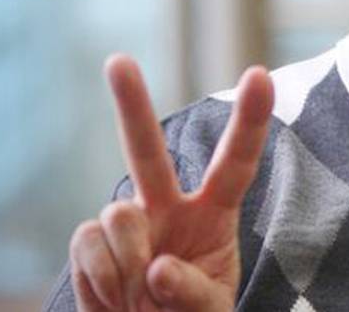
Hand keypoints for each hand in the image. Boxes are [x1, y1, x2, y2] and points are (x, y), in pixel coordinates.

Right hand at [68, 55, 273, 311]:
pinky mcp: (90, 243)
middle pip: (148, 151)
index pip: (236, 163)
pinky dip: (102, 279)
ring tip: (140, 299)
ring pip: (118, 215)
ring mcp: (127, 224)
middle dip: (131, 105)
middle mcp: (168, 208)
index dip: (249, 120)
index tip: (260, 74)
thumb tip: (159, 267)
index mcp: (214, 215)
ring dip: (130, 262)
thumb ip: (195, 293)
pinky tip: (116, 299)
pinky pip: (88, 244)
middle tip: (117, 60)